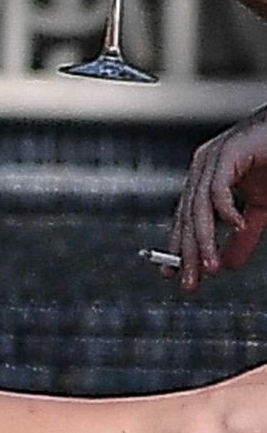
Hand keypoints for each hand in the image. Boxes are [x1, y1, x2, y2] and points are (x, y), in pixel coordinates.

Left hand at [167, 109, 266, 288]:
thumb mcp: (261, 206)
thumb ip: (245, 234)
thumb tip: (227, 263)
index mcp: (207, 180)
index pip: (186, 219)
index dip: (180, 248)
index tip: (174, 275)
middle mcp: (204, 169)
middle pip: (188, 217)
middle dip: (187, 253)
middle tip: (187, 281)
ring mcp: (214, 158)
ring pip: (199, 206)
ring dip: (203, 240)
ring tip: (209, 265)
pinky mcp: (229, 150)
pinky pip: (218, 186)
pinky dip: (225, 209)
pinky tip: (237, 226)